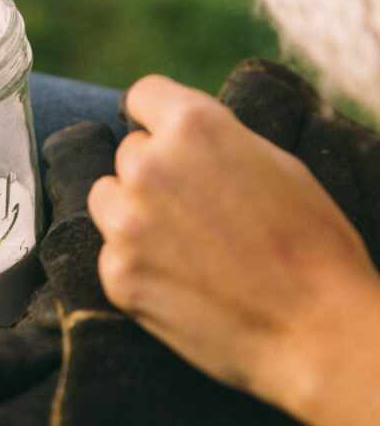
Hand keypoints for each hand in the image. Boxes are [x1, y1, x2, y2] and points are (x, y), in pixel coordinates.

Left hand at [88, 74, 379, 425]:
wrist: (317, 330)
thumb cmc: (312, 242)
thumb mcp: (274, 162)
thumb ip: (216, 141)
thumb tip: (180, 137)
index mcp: (192, 125)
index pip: (143, 95)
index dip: (156, 116)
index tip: (164, 135)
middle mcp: (149, 165)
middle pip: (130, 153)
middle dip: (156, 173)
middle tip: (197, 208)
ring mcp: (127, 221)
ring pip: (107, 198)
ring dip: (133, 212)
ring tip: (184, 244)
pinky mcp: (117, 274)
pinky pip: (113, 254)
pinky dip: (138, 265)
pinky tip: (182, 283)